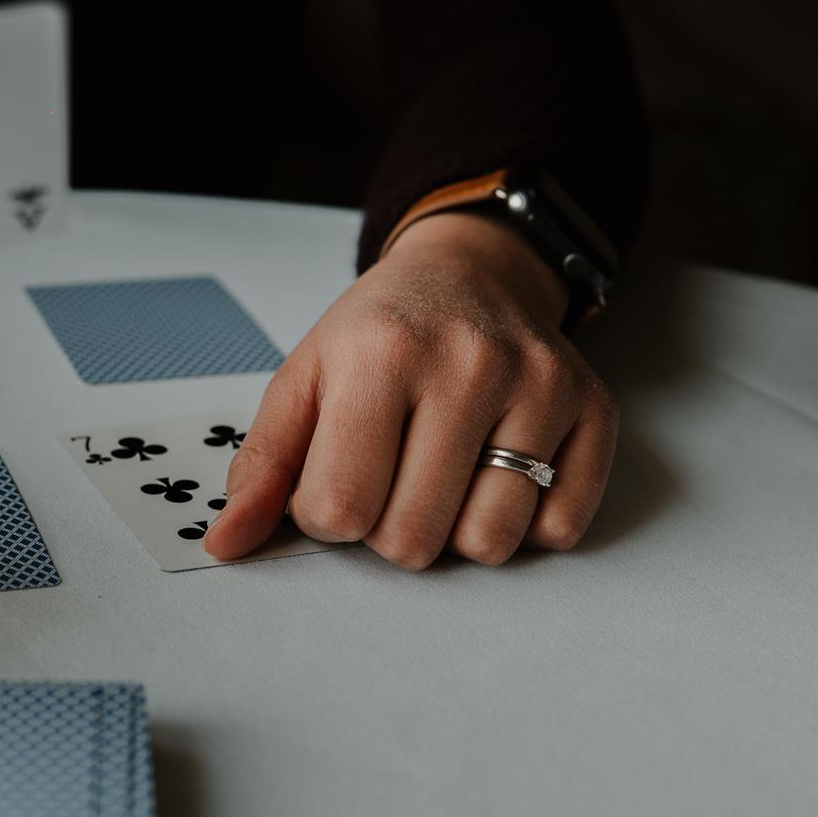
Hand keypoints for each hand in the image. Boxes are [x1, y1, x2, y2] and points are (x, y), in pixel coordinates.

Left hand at [204, 210, 618, 568]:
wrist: (468, 272)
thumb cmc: (379, 333)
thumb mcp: (304, 380)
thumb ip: (261, 467)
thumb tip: (224, 544)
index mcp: (380, 354)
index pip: (340, 510)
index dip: (327, 513)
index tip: (337, 474)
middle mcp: (469, 364)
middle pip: (413, 540)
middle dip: (389, 528)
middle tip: (392, 476)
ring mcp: (541, 385)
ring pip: (490, 544)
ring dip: (456, 531)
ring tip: (445, 475)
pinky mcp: (593, 409)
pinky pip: (558, 530)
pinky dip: (525, 523)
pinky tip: (499, 473)